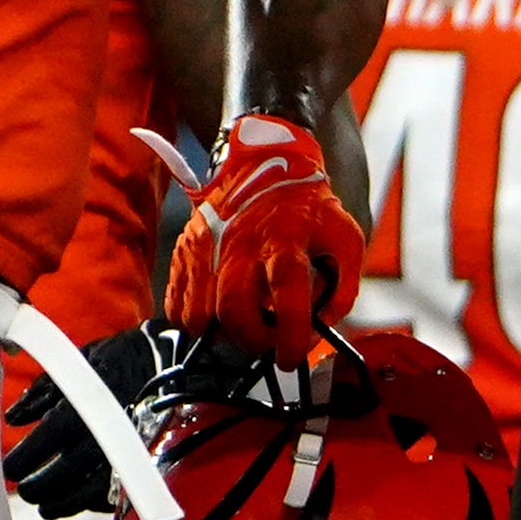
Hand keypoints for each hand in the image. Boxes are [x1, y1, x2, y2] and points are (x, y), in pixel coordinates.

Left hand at [5, 325, 183, 519]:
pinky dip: (90, 503)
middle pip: (64, 472)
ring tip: (44, 506)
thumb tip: (15, 417)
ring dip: (61, 504)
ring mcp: (127, 451)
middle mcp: (105, 431)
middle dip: (38, 486)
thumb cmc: (127, 358)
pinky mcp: (146, 464)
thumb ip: (45, 390)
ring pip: (88, 491)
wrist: (181, 364)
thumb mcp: (82, 359)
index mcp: (86, 403)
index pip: (47, 438)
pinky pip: (116, 494)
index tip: (11, 468)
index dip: (24, 458)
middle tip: (24, 489)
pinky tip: (75, 504)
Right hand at [158, 116, 367, 360]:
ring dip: (222, 333)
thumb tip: (325, 326)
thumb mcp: (345, 238)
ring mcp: (207, 247)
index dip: (289, 333)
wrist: (266, 164)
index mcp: (287, 240)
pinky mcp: (185, 251)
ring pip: (199, 313)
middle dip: (251, 340)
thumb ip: (342, 286)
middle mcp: (242, 244)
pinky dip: (194, 320)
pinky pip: (176, 303)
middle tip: (267, 345)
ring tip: (244, 326)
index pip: (287, 294)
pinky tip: (218, 313)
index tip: (291, 356)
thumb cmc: (309, 209)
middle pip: (234, 309)